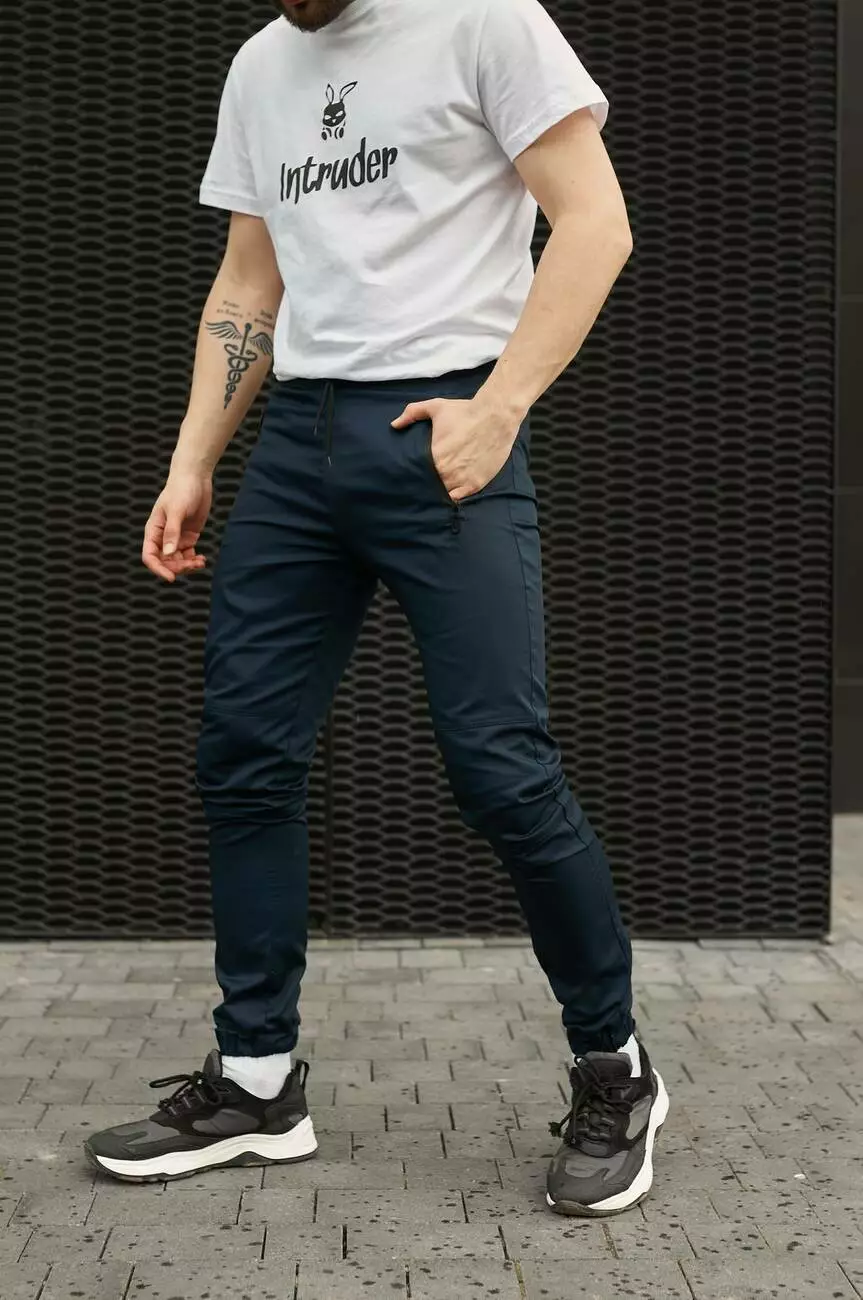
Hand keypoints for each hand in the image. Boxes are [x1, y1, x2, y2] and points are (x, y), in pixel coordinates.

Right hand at [142, 467, 211, 582]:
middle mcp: (163, 536)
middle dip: (178, 567)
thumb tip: (169, 554)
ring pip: (178, 560)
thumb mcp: (177, 510)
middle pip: (165, 562)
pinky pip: (189, 554)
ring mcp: (176, 537)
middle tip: (193, 565)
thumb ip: (173, 532)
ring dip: (188, 566)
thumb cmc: (182, 490)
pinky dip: (194, 560)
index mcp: (153, 530)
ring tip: (200, 563)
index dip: (158, 569)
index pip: (150, 556)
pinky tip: (203, 560)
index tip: (171, 578)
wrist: (195, 477)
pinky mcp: (188, 536)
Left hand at [391, 392, 525, 501]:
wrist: (496, 416)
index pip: (418, 475)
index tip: (414, 474)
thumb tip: (394, 425)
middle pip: (430, 486)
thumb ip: (412, 413)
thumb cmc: (466, 411)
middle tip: (426, 481)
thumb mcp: (436, 407)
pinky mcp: (476, 484)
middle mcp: (446, 473)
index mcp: (433, 458)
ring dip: (441, 490)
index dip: (415, 475)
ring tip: (439, 485)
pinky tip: (453, 490)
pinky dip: (455, 496)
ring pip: (444, 494)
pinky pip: (460, 498)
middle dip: (427, 483)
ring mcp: (462, 481)